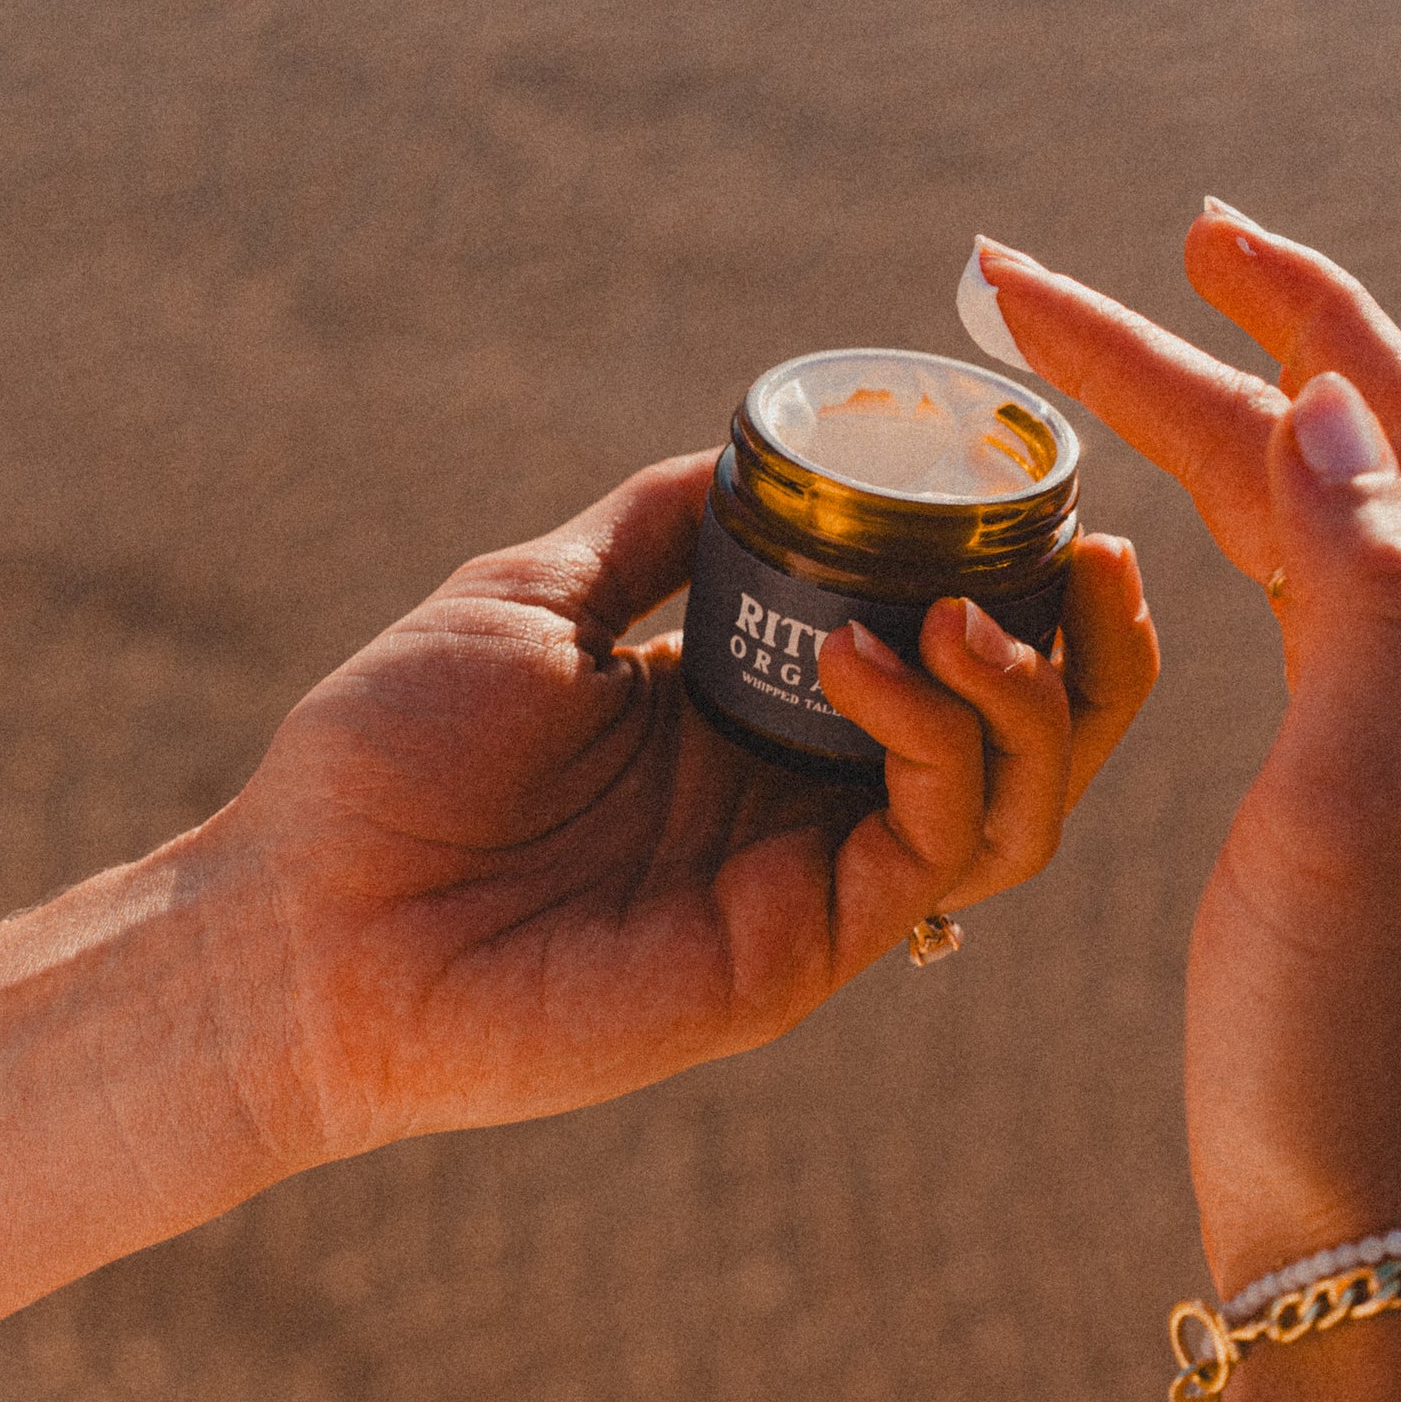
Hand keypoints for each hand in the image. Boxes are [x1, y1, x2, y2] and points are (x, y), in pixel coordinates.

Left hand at [199, 452, 1156, 1162]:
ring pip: (1011, 807)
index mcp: (752, 719)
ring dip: (1029, 699)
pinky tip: (866, 661)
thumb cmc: (390, 759)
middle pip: (1019, 741)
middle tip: (1096, 557)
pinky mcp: (795, 955)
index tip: (1048, 496)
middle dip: (1086, 653)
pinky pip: (924, 849)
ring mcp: (807, 884)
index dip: (1019, 585)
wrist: (304, 919)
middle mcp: (802, 803)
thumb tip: (752, 446)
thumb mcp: (539, 599)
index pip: (943, 658)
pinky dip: (933, 745)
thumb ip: (659, 533)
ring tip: (973, 611)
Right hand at [975, 208, 1400, 1296]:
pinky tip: (1184, 554)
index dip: (1263, 314)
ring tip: (1122, 379)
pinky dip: (1231, 543)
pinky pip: (1294, 623)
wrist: (1367, 1219)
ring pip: (1310, 527)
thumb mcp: (1363, 816)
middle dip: (1196, 350)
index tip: (1158, 242)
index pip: (1350, 424)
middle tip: (1059, 294)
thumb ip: (1375, 606)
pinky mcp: (1336, 804)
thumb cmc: (1350, 1041)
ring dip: (1219, 429)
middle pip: (1321, 451)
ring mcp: (1387, 737)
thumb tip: (1334, 407)